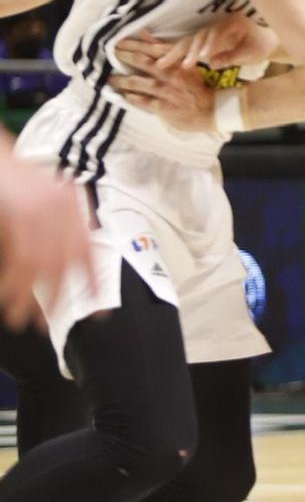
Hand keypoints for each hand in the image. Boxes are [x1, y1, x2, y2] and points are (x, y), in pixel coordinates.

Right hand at [0, 153, 86, 330]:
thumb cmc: (15, 177)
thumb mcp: (45, 195)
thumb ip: (63, 223)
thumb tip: (73, 260)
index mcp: (69, 206)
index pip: (87, 249)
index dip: (92, 280)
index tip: (98, 309)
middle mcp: (60, 209)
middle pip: (63, 263)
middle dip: (55, 296)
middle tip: (45, 323)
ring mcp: (40, 212)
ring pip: (38, 265)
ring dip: (26, 296)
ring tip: (19, 319)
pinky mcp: (19, 215)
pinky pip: (18, 257)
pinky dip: (12, 280)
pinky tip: (6, 297)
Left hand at [110, 34, 218, 132]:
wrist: (213, 110)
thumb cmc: (198, 87)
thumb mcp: (186, 65)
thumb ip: (163, 49)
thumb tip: (144, 34)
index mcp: (177, 62)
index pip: (151, 49)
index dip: (132, 45)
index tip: (118, 42)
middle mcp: (170, 74)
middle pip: (142, 62)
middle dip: (124, 57)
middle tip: (111, 55)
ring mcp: (166, 91)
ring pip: (137, 83)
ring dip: (121, 80)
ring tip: (110, 79)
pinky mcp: (163, 107)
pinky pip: (142, 101)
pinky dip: (131, 98)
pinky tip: (123, 96)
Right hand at [168, 13, 277, 72]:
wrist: (265, 42)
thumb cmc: (262, 46)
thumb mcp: (252, 52)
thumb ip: (233, 56)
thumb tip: (212, 63)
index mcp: (232, 21)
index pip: (215, 32)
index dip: (208, 45)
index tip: (202, 58)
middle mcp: (217, 24)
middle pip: (198, 35)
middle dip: (186, 50)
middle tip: (180, 64)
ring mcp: (209, 31)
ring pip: (189, 41)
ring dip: (176, 52)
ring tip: (162, 64)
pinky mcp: (204, 40)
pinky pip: (188, 46)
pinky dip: (177, 53)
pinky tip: (163, 61)